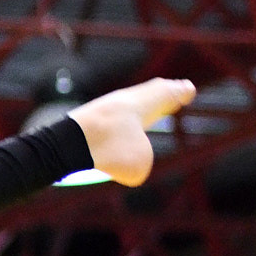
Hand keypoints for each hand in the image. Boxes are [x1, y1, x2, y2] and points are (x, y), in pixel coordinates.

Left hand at [68, 78, 197, 187]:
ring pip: (123, 106)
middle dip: (161, 93)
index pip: (167, 96)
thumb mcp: (138, 167)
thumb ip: (140, 167)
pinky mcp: (83, 122)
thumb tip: (125, 167)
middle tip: (172, 88)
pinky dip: (112, 121)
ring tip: (143, 106)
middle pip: (146, 93)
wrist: (67, 142)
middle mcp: (122, 102)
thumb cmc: (110, 150)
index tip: (188, 88)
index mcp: (144, 104)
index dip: (179, 94)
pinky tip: (109, 125)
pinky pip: (103, 120)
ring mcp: (101, 110)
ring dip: (134, 107)